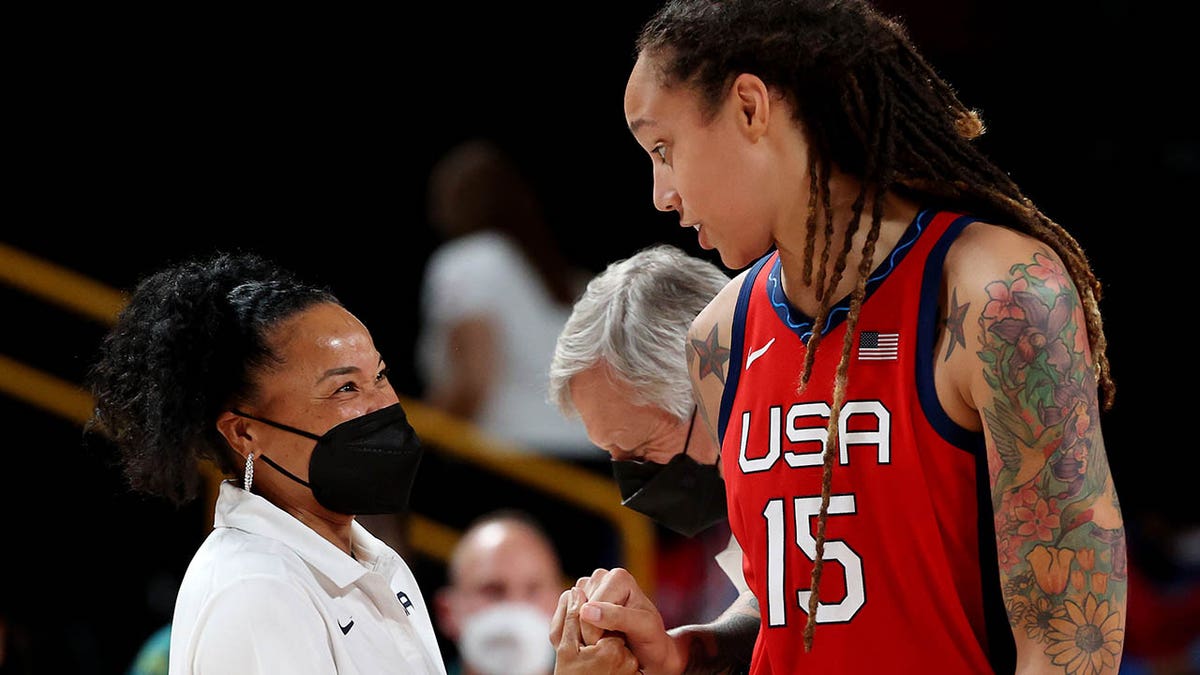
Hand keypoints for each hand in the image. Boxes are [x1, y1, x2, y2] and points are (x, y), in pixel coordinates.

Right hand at [551, 568, 681, 674]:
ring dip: (582, 632)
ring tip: (604, 639)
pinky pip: (565, 617)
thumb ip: (618, 617)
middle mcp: (601, 577)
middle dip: (588, 632)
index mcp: (618, 577)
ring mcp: (588, 587)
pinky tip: (596, 638)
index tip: (613, 645)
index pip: (591, 607)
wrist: (651, 648)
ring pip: (570, 614)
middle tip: (609, 643)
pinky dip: (576, 632)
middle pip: (578, 608)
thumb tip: (586, 611)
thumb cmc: (651, 639)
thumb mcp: (643, 628)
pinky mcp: (579, 600)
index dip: (595, 633)